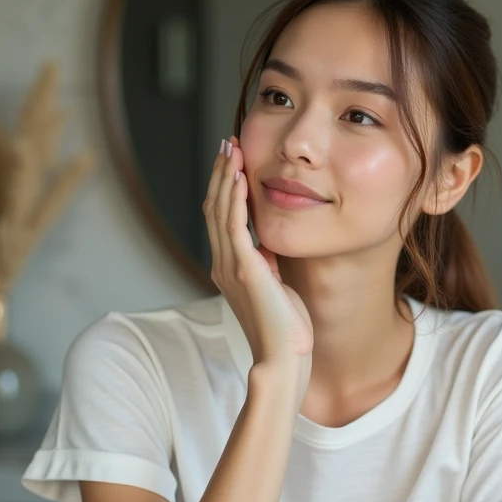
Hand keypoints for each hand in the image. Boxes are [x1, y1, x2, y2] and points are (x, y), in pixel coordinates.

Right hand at [205, 137, 312, 398]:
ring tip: (232, 149)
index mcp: (229, 268)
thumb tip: (269, 248)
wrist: (283, 359)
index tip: (234, 160)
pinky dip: (236, 199)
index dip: (225, 187)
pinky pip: (234, 227)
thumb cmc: (286, 331)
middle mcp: (223, 264)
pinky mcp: (245, 270)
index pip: (221, 218)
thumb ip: (268, 266)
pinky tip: (241, 177)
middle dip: (222, 173)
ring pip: (221, 211)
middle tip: (228, 143)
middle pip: (215, 208)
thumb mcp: (276, 288)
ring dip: (226, 177)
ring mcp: (231, 267)